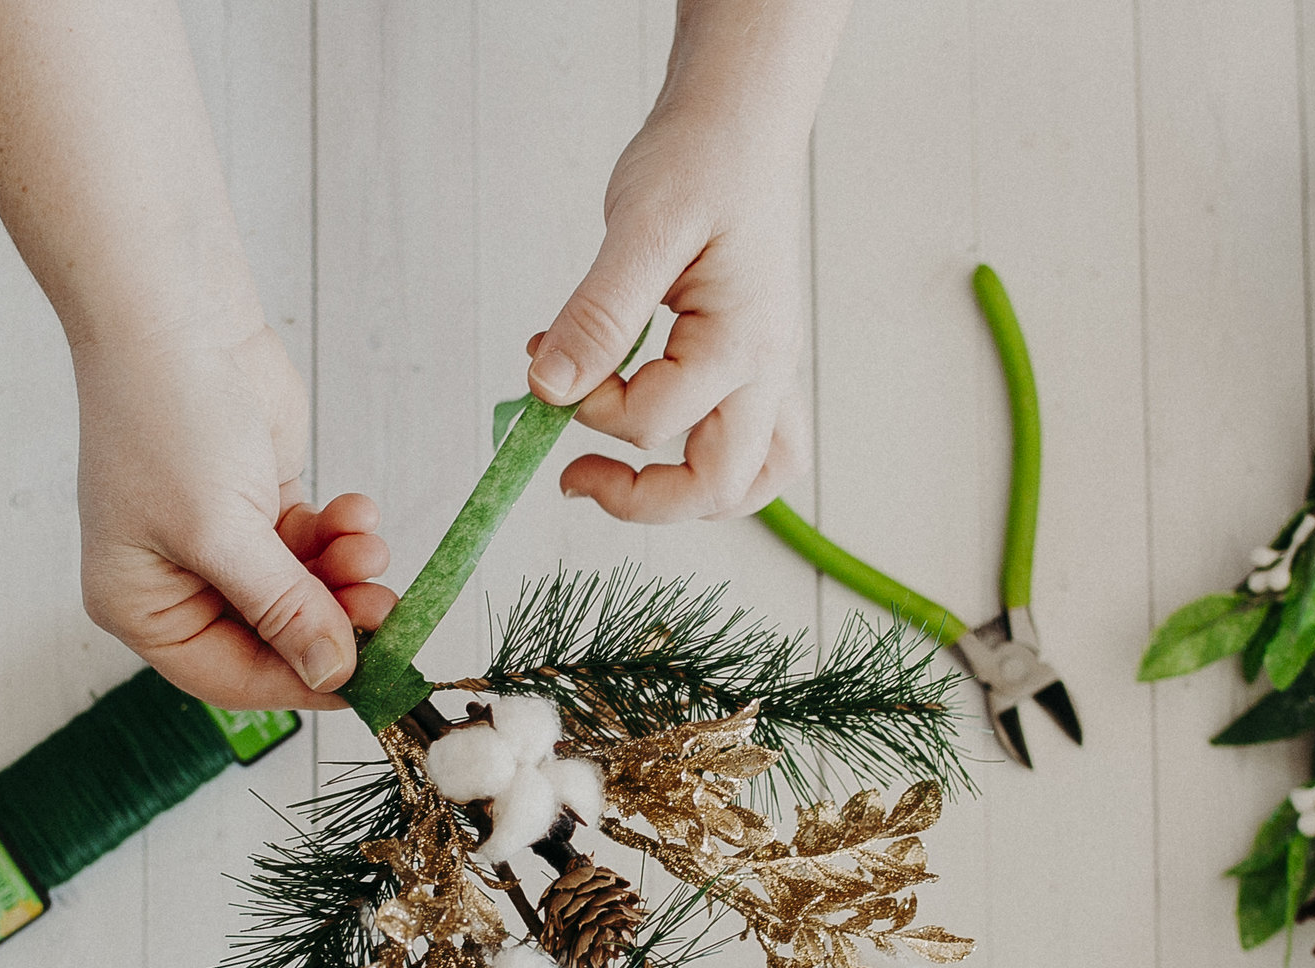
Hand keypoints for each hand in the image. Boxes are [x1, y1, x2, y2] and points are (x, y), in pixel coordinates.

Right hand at [72, 321, 395, 709]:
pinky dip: (340, 535)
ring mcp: (217, 540)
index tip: (369, 681)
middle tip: (388, 611)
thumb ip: (282, 609)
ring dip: (344, 575)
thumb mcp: (221, 532)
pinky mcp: (257, 500)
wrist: (175, 312)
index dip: (302, 682)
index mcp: (138, 604)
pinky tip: (358, 513)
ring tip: (371, 548)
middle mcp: (175, 580)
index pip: (230, 676)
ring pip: (301, 590)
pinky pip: (311, 544)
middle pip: (273, 637)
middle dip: (333, 621)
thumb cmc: (167, 418)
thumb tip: (330, 672)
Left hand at [526, 108, 811, 522]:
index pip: (653, 422)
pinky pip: (749, 443)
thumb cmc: (700, 160)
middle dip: (641, 498)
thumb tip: (548, 387)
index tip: (545, 367)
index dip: (586, 408)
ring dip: (684, 494)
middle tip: (573, 475)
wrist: (740, 123)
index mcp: (744, 342)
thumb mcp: (640, 228)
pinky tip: (646, 420)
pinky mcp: (755, 364)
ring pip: (751, 479)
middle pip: (721, 487)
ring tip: (617, 473)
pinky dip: (698, 454)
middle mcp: (769, 369)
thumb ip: (597, 315)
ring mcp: (769, 371)